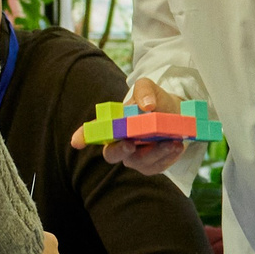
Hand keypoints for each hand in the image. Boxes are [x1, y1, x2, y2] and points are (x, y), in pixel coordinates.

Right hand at [71, 77, 190, 176]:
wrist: (177, 114)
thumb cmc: (155, 101)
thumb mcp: (148, 87)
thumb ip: (143, 90)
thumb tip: (147, 106)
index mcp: (113, 124)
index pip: (93, 132)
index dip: (84, 137)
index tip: (77, 142)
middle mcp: (120, 143)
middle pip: (111, 154)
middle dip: (119, 151)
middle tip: (130, 144)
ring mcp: (135, 157)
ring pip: (138, 162)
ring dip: (155, 153)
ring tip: (172, 141)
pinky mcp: (151, 165)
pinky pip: (156, 166)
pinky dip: (167, 157)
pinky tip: (177, 146)